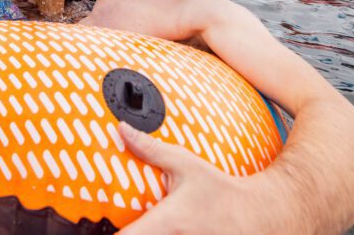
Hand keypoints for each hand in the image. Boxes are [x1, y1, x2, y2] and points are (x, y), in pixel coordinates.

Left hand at [117, 122, 258, 233]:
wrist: (258, 215)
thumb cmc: (221, 191)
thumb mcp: (185, 164)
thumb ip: (150, 148)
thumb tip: (122, 129)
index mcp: (167, 223)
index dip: (110, 234)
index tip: (96, 227)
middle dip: (121, 232)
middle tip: (118, 221)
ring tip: (135, 222)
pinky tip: (154, 228)